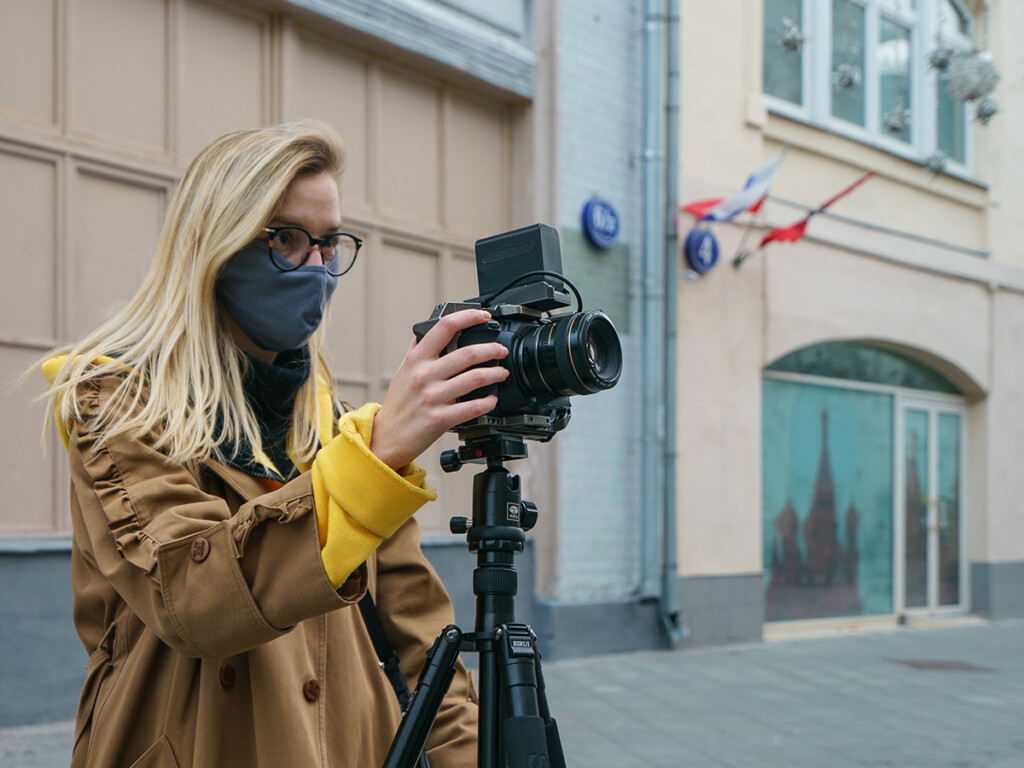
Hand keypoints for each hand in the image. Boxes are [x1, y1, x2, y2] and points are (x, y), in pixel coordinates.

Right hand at [370, 309, 508, 469]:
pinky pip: (471, 407)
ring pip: (474, 379)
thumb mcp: (402, 372)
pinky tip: (492, 399)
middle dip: (492, 350)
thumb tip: (423, 333)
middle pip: (467, 353)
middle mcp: (424, 375)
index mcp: (416, 360)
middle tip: (501, 350)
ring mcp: (433, 397)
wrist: (387, 438)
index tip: (483, 316)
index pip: (444, 327)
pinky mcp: (441, 418)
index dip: (468, 317)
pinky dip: (487, 402)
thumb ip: (415, 352)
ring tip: (502, 373)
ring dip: (495, 374)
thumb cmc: (397, 406)